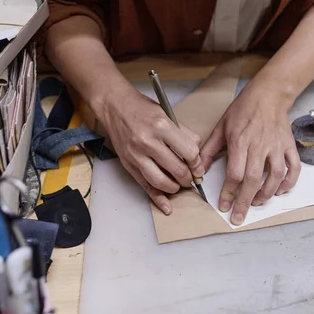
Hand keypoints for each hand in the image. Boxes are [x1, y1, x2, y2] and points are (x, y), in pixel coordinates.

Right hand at [97, 86, 204, 214]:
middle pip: (177, 169)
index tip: (198, 165)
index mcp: (162, 127)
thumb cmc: (142, 108)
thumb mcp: (167, 114)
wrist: (115, 106)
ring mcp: (136, 155)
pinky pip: (145, 185)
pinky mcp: (128, 164)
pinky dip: (157, 198)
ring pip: (162, 181)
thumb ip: (184, 134)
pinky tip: (167, 207)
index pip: (189, 152)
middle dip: (189, 177)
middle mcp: (148, 142)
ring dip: (175, 187)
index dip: (197, 162)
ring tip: (180, 184)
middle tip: (191, 177)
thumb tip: (197, 155)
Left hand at [201, 81, 300, 225]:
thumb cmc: (243, 109)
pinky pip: (293, 168)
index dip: (229, 192)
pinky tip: (280, 191)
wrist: (268, 94)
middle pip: (253, 179)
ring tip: (257, 203)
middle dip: (245, 201)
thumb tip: (199, 170)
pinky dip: (289, 182)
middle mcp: (259, 145)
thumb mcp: (221, 127)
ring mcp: (276, 146)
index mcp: (240, 141)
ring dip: (266, 194)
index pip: (235, 173)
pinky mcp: (288, 146)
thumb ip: (209, 150)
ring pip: (275, 176)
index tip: (224, 205)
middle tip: (239, 216)